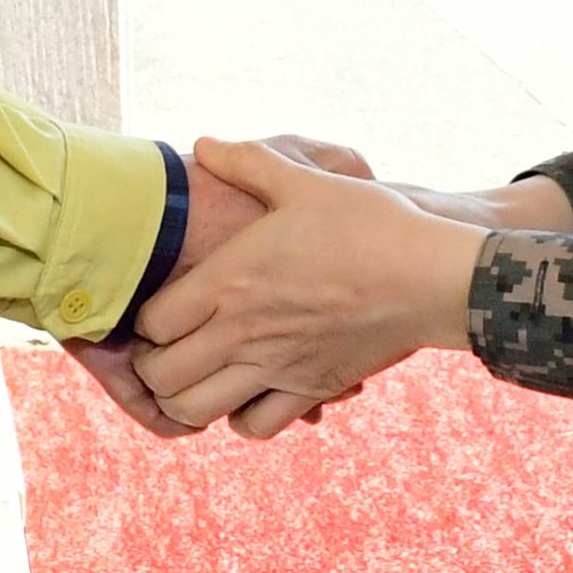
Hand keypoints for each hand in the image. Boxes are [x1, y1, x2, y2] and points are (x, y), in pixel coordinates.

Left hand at [130, 139, 495, 434]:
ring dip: (185, 398)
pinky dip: (240, 417)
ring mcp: (275, 367)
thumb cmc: (369, 223)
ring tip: (197, 377)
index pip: (151, 323)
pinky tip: (248, 391)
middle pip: (161, 376)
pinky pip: (254, 427)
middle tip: (164, 350)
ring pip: (196, 410)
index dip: (142, 322)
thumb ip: (248, 162)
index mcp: (231, 279)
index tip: (156, 310)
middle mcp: (243, 330)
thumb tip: (205, 144)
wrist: (431, 276)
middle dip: (150, 368)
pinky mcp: (308, 390)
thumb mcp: (304, 181)